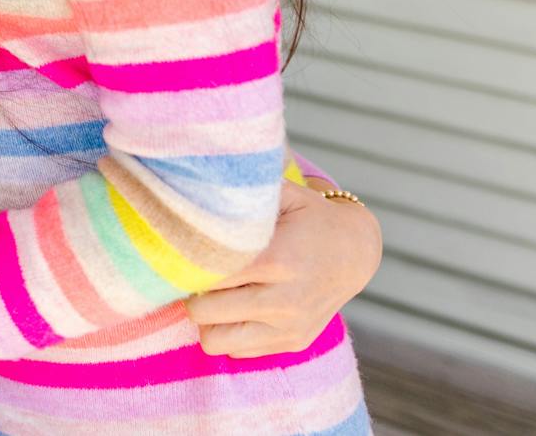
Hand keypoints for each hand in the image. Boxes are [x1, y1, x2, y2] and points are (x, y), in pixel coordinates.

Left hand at [185, 178, 381, 356]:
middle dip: (189, 292)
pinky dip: (228, 332)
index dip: (185, 264)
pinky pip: (237, 351)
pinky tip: (236, 307)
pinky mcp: (293, 343)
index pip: (209, 273)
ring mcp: (289, 327)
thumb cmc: (310, 218)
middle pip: (204, 311)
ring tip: (212, 294)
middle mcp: (284, 300)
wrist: (356, 252)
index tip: (179, 252)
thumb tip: (196, 185)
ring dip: (206, 319)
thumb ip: (242, 193)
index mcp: (277, 260)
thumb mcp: (284, 193)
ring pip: (215, 341)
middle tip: (192, 273)